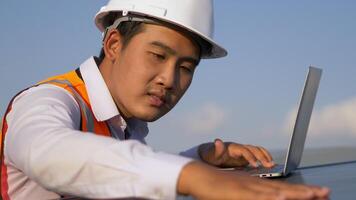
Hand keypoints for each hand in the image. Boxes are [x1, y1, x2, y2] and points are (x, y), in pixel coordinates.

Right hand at [178, 161, 329, 199]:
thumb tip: (267, 197)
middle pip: (284, 189)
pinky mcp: (239, 191)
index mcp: (255, 185)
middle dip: (306, 192)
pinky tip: (284, 197)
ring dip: (296, 194)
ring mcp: (248, 187)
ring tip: (315, 195)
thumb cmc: (215, 186)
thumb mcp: (235, 192)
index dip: (300, 191)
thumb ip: (249, 195)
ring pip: (276, 191)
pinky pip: (258, 196)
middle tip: (325, 192)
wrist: (198, 175)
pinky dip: (271, 197)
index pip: (281, 189)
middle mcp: (255, 184)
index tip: (316, 193)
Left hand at [198, 138, 274, 167]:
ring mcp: (243, 151)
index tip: (255, 165)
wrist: (210, 155)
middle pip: (253, 149)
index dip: (250, 157)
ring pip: (257, 150)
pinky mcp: (245, 157)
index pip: (244, 150)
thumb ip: (216, 149)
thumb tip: (217, 140)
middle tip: (269, 165)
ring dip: (265, 156)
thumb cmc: (210, 155)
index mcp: (232, 147)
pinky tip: (270, 164)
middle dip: (261, 156)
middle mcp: (239, 147)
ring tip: (272, 164)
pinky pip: (257, 155)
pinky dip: (264, 157)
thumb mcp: (211, 154)